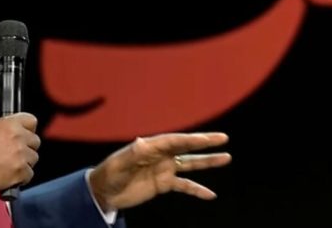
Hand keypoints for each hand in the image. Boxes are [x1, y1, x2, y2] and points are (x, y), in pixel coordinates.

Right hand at [0, 112, 40, 193]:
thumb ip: (7, 129)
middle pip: (35, 141)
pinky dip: (21, 177)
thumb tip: (18, 132)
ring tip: (8, 165)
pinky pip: (29, 174)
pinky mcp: (21, 171)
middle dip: (27, 148)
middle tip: (14, 154)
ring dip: (24, 163)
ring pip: (33, 158)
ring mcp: (20, 155)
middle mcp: (16, 137)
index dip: (28, 129)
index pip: (31, 121)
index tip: (26, 134)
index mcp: (8, 124)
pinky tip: (8, 175)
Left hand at [89, 132, 230, 209]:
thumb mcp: (119, 164)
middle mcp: (160, 155)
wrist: (104, 192)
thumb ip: (132, 154)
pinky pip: (184, 186)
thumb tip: (141, 142)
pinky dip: (197, 189)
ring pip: (190, 164)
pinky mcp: (163, 184)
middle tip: (223, 137)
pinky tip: (211, 194)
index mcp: (150, 147)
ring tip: (226, 157)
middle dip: (204, 142)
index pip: (173, 141)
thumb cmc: (108, 173)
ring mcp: (163, 169)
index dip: (189, 139)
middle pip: (186, 147)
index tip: (205, 139)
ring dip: (207, 162)